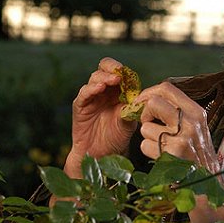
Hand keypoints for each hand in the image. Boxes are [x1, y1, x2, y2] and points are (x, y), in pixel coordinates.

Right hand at [64, 57, 136, 176]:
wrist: (101, 155)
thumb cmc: (116, 138)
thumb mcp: (129, 122)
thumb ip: (132, 108)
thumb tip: (142, 97)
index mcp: (117, 91)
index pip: (119, 73)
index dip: (124, 71)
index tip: (131, 74)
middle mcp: (104, 91)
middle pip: (105, 69)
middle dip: (113, 68)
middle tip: (120, 72)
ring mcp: (92, 97)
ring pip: (95, 78)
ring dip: (104, 77)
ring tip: (113, 80)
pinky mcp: (80, 106)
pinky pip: (84, 93)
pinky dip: (91, 89)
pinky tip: (99, 88)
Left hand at [137, 82, 223, 222]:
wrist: (208, 189)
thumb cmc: (197, 158)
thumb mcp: (195, 130)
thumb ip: (177, 114)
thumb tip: (149, 99)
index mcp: (197, 112)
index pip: (166, 88)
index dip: (148, 93)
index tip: (141, 103)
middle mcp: (191, 122)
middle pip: (153, 102)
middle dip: (143, 113)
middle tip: (147, 124)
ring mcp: (183, 138)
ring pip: (145, 127)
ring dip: (147, 139)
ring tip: (162, 149)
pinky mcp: (172, 154)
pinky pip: (145, 146)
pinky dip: (149, 153)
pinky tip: (162, 160)